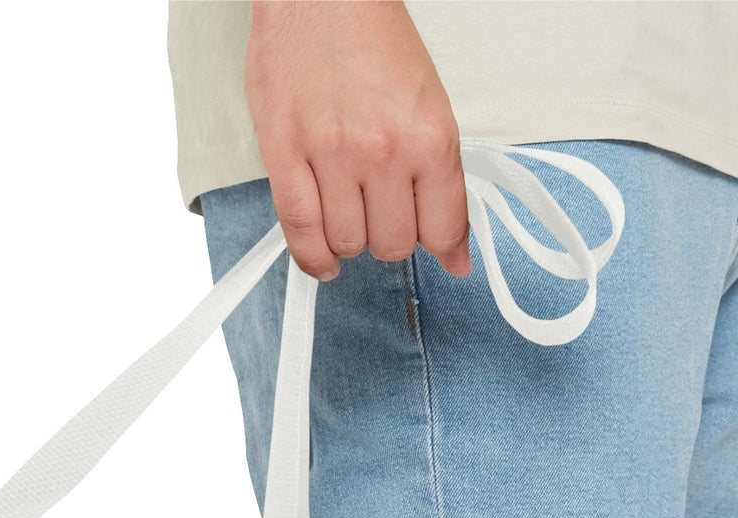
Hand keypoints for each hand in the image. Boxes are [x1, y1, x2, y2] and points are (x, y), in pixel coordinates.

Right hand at [244, 0, 469, 280]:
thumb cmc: (371, 38)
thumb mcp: (428, 104)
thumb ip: (440, 179)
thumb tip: (452, 250)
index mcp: (430, 136)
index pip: (443, 228)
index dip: (442, 247)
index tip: (439, 250)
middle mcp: (384, 151)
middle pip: (394, 244)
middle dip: (391, 236)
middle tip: (383, 213)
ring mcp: (331, 157)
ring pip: (349, 243)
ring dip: (351, 239)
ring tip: (349, 214)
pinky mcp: (285, 156)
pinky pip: (300, 231)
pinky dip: (314, 257)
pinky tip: (324, 258)